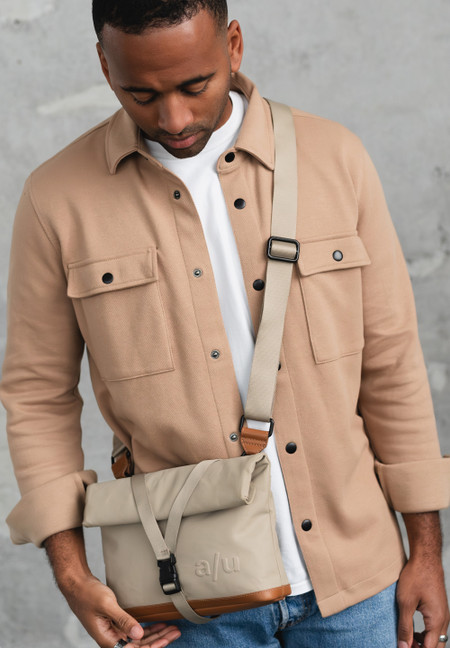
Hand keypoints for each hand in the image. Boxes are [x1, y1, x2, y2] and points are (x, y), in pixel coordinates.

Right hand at [61, 573, 180, 647]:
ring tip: (171, 630)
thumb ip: (123, 620)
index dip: (151, 647)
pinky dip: (148, 629)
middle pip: (139, 646)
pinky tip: (159, 626)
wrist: (77, 586)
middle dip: (158, 641)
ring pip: (138, 639)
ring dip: (155, 635)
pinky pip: (134, 631)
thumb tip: (139, 635)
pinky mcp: (115, 625)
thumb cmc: (88, 595)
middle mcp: (111, 640)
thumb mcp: (107, 605)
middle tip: (175, 633)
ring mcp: (114, 633)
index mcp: (107, 640)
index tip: (165, 640)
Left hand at [396, 556, 449, 647]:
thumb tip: (403, 646)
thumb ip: (405, 627)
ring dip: (424, 643)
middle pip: (436, 646)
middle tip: (405, 645)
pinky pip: (436, 630)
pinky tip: (414, 631)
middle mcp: (444, 620)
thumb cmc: (415, 576)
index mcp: (436, 621)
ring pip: (437, 639)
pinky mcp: (440, 610)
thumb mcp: (406, 602)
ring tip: (408, 640)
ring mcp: (443, 615)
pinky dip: (426, 635)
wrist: (425, 558)